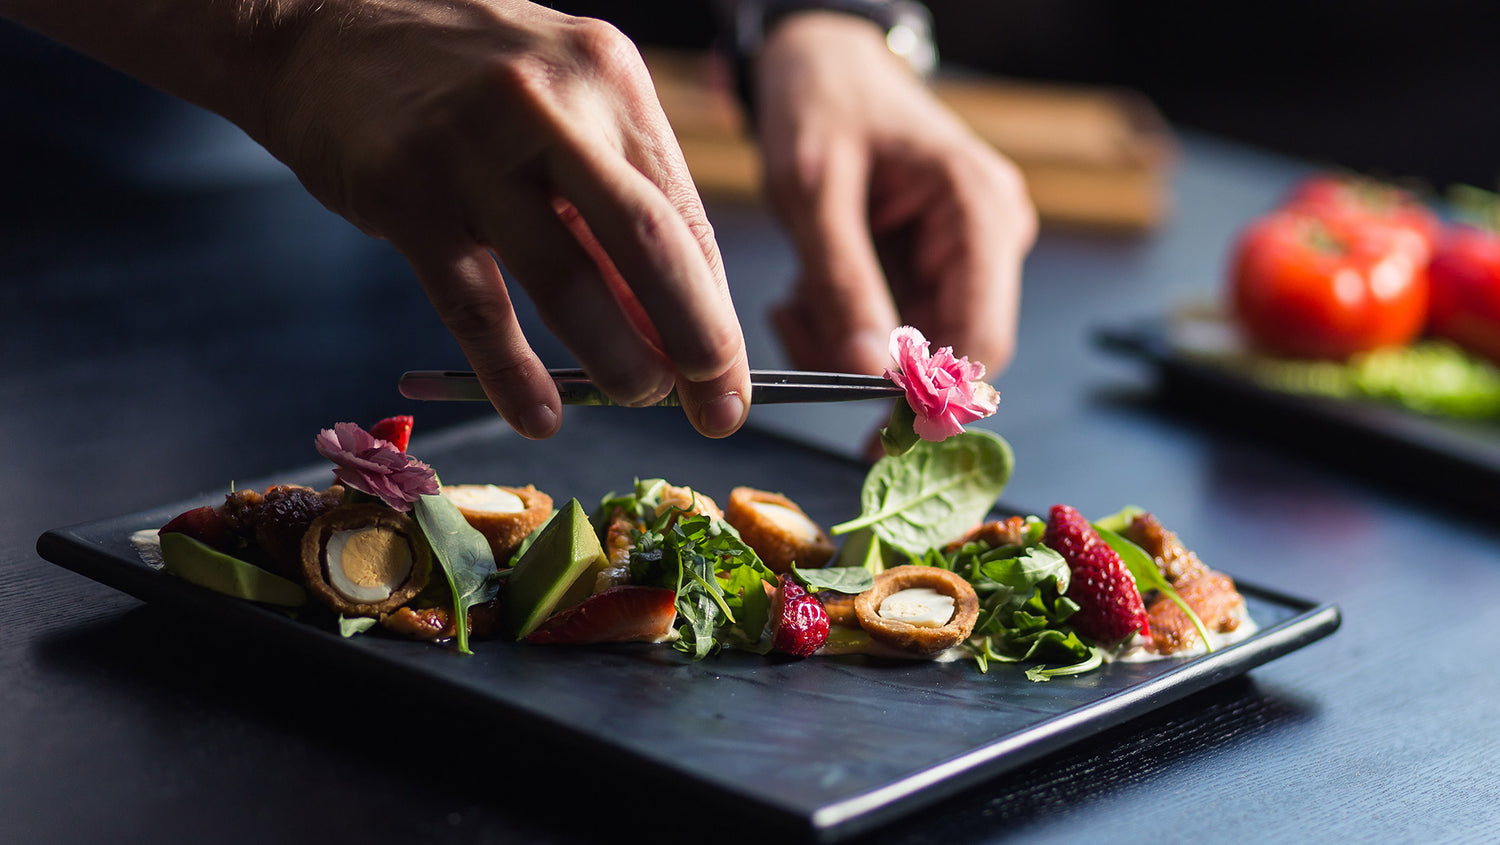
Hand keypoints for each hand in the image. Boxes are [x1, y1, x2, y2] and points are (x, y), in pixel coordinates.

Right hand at [258, 0, 749, 437]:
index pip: (685, 215)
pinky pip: (475, 305)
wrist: (320, 21)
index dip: (715, 310)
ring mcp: (475, 143)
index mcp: (609, 78)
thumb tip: (664, 327)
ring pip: (568, 280)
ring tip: (635, 400)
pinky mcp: (405, 189)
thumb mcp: (558, 106)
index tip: (729, 379)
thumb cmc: (460, 82)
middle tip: (717, 410)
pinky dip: (513, 372)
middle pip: (650, 243)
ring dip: (614, 360)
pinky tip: (539, 415)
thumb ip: (607, 204)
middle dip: (697, 340)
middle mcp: (553, 102)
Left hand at [752, 12, 1034, 378]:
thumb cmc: (821, 104)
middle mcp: (987, 239)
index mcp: (978, 211)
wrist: (818, 63)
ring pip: (910, 349)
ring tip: (793, 298)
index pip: (982, 340)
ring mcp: (962, 255)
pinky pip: (891, 328)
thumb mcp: (814, 191)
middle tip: (796, 329)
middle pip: (945, 353)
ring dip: (843, 343)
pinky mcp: (929, 266)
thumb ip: (842, 281)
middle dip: (866, 362)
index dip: (928, 395)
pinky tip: (805, 292)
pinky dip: (841, 325)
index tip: (863, 424)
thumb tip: (868, 370)